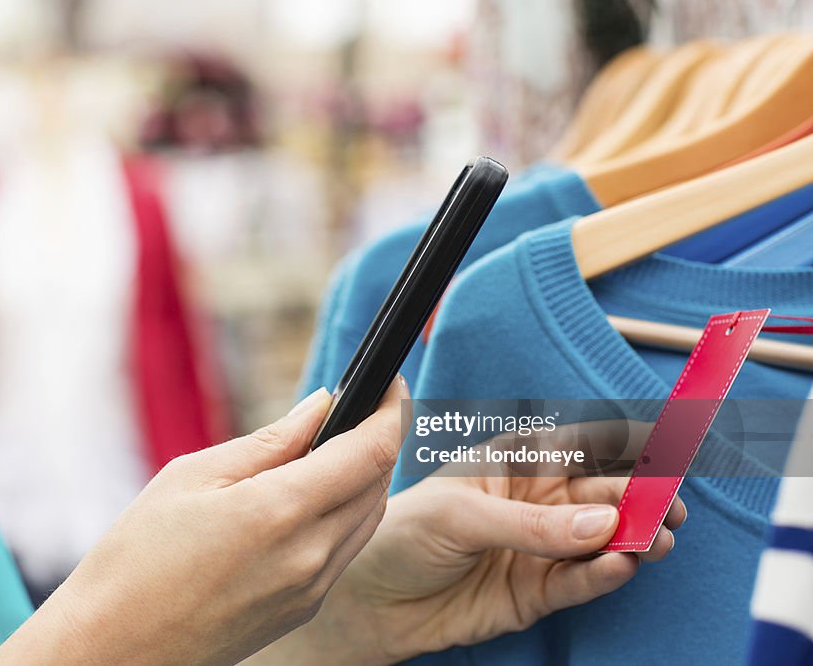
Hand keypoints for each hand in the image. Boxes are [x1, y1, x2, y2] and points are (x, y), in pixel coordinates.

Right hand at [0, 378, 409, 665]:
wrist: (114, 647)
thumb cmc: (138, 557)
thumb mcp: (193, 476)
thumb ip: (270, 441)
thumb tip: (323, 406)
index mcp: (280, 511)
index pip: (371, 451)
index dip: (390, 410)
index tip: (389, 384)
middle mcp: (310, 555)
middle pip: (378, 483)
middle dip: (378, 439)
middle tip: (357, 409)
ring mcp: (311, 588)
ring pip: (368, 517)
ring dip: (365, 477)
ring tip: (333, 449)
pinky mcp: (304, 609)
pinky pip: (346, 550)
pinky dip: (345, 514)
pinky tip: (312, 498)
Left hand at [249, 420, 685, 664]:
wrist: (370, 598)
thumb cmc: (402, 533)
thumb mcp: (460, 515)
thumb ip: (532, 523)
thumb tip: (604, 525)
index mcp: (519, 458)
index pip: (587, 442)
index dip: (631, 443)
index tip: (671, 447)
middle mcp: (539, 500)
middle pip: (606, 493)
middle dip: (642, 497)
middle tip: (668, 508)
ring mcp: (542, 547)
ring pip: (604, 539)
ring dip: (635, 538)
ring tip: (655, 539)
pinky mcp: (538, 592)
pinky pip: (581, 581)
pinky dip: (605, 574)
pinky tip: (622, 565)